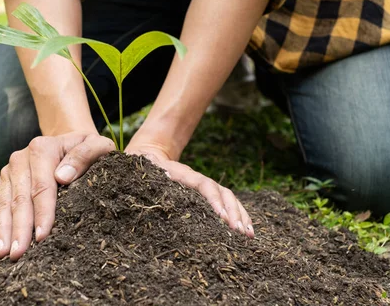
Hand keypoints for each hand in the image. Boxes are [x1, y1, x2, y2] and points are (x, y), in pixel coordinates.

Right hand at [0, 132, 114, 260]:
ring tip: (2, 253)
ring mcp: (10, 169)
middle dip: (18, 228)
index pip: (42, 187)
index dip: (42, 213)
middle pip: (20, 198)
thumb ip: (84, 156)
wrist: (69, 140)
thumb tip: (63, 177)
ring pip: (5, 203)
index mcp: (42, 149)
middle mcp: (21, 158)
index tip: (42, 236)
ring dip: (3, 230)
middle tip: (17, 254)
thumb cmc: (88, 148)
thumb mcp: (97, 146)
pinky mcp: (5, 180)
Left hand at [125, 142, 253, 238]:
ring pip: (229, 198)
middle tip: (240, 232)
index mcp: (183, 174)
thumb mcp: (140, 167)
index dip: (214, 200)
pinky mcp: (205, 195)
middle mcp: (197, 179)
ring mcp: (203, 186)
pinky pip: (227, 204)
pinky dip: (238, 215)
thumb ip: (148, 169)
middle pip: (222, 192)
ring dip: (240, 215)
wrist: (149, 155)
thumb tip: (160, 171)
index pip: (204, 185)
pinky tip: (246, 231)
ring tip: (249, 235)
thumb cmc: (141, 166)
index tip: (222, 218)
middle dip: (233, 212)